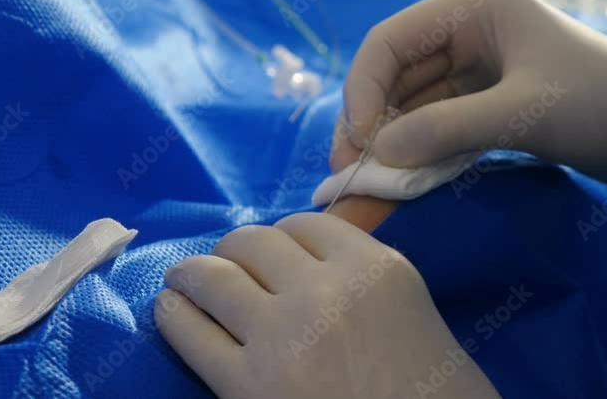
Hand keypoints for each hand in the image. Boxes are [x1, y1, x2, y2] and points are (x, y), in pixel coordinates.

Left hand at [155, 212, 500, 398]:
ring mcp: (282, 336)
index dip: (282, 237)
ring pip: (214, 278)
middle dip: (234, 251)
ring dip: (193, 274)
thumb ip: (363, 275)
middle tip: (228, 267)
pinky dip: (174, 315)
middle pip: (253, 242)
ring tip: (183, 280)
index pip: (305, 224)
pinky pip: (191, 332)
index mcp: (373, 268)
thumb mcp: (410, 307)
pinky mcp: (246, 385)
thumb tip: (308, 261)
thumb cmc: (435, 391)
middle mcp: (323, 290)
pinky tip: (171, 312)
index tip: (273, 255)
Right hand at [334, 0, 606, 182]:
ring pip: (413, 101)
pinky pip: (438, 122)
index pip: (390, 40)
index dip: (363, 91)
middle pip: (395, 73)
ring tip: (370, 183)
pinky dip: (420, 149)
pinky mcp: (489, 100)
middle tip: (350, 174)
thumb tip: (378, 152)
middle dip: (371, 121)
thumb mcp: (524, 114)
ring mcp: (479, 66)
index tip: (357, 145)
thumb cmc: (603, 104)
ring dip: (392, 139)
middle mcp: (469, 29)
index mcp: (475, 6)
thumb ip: (448, 130)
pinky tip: (404, 178)